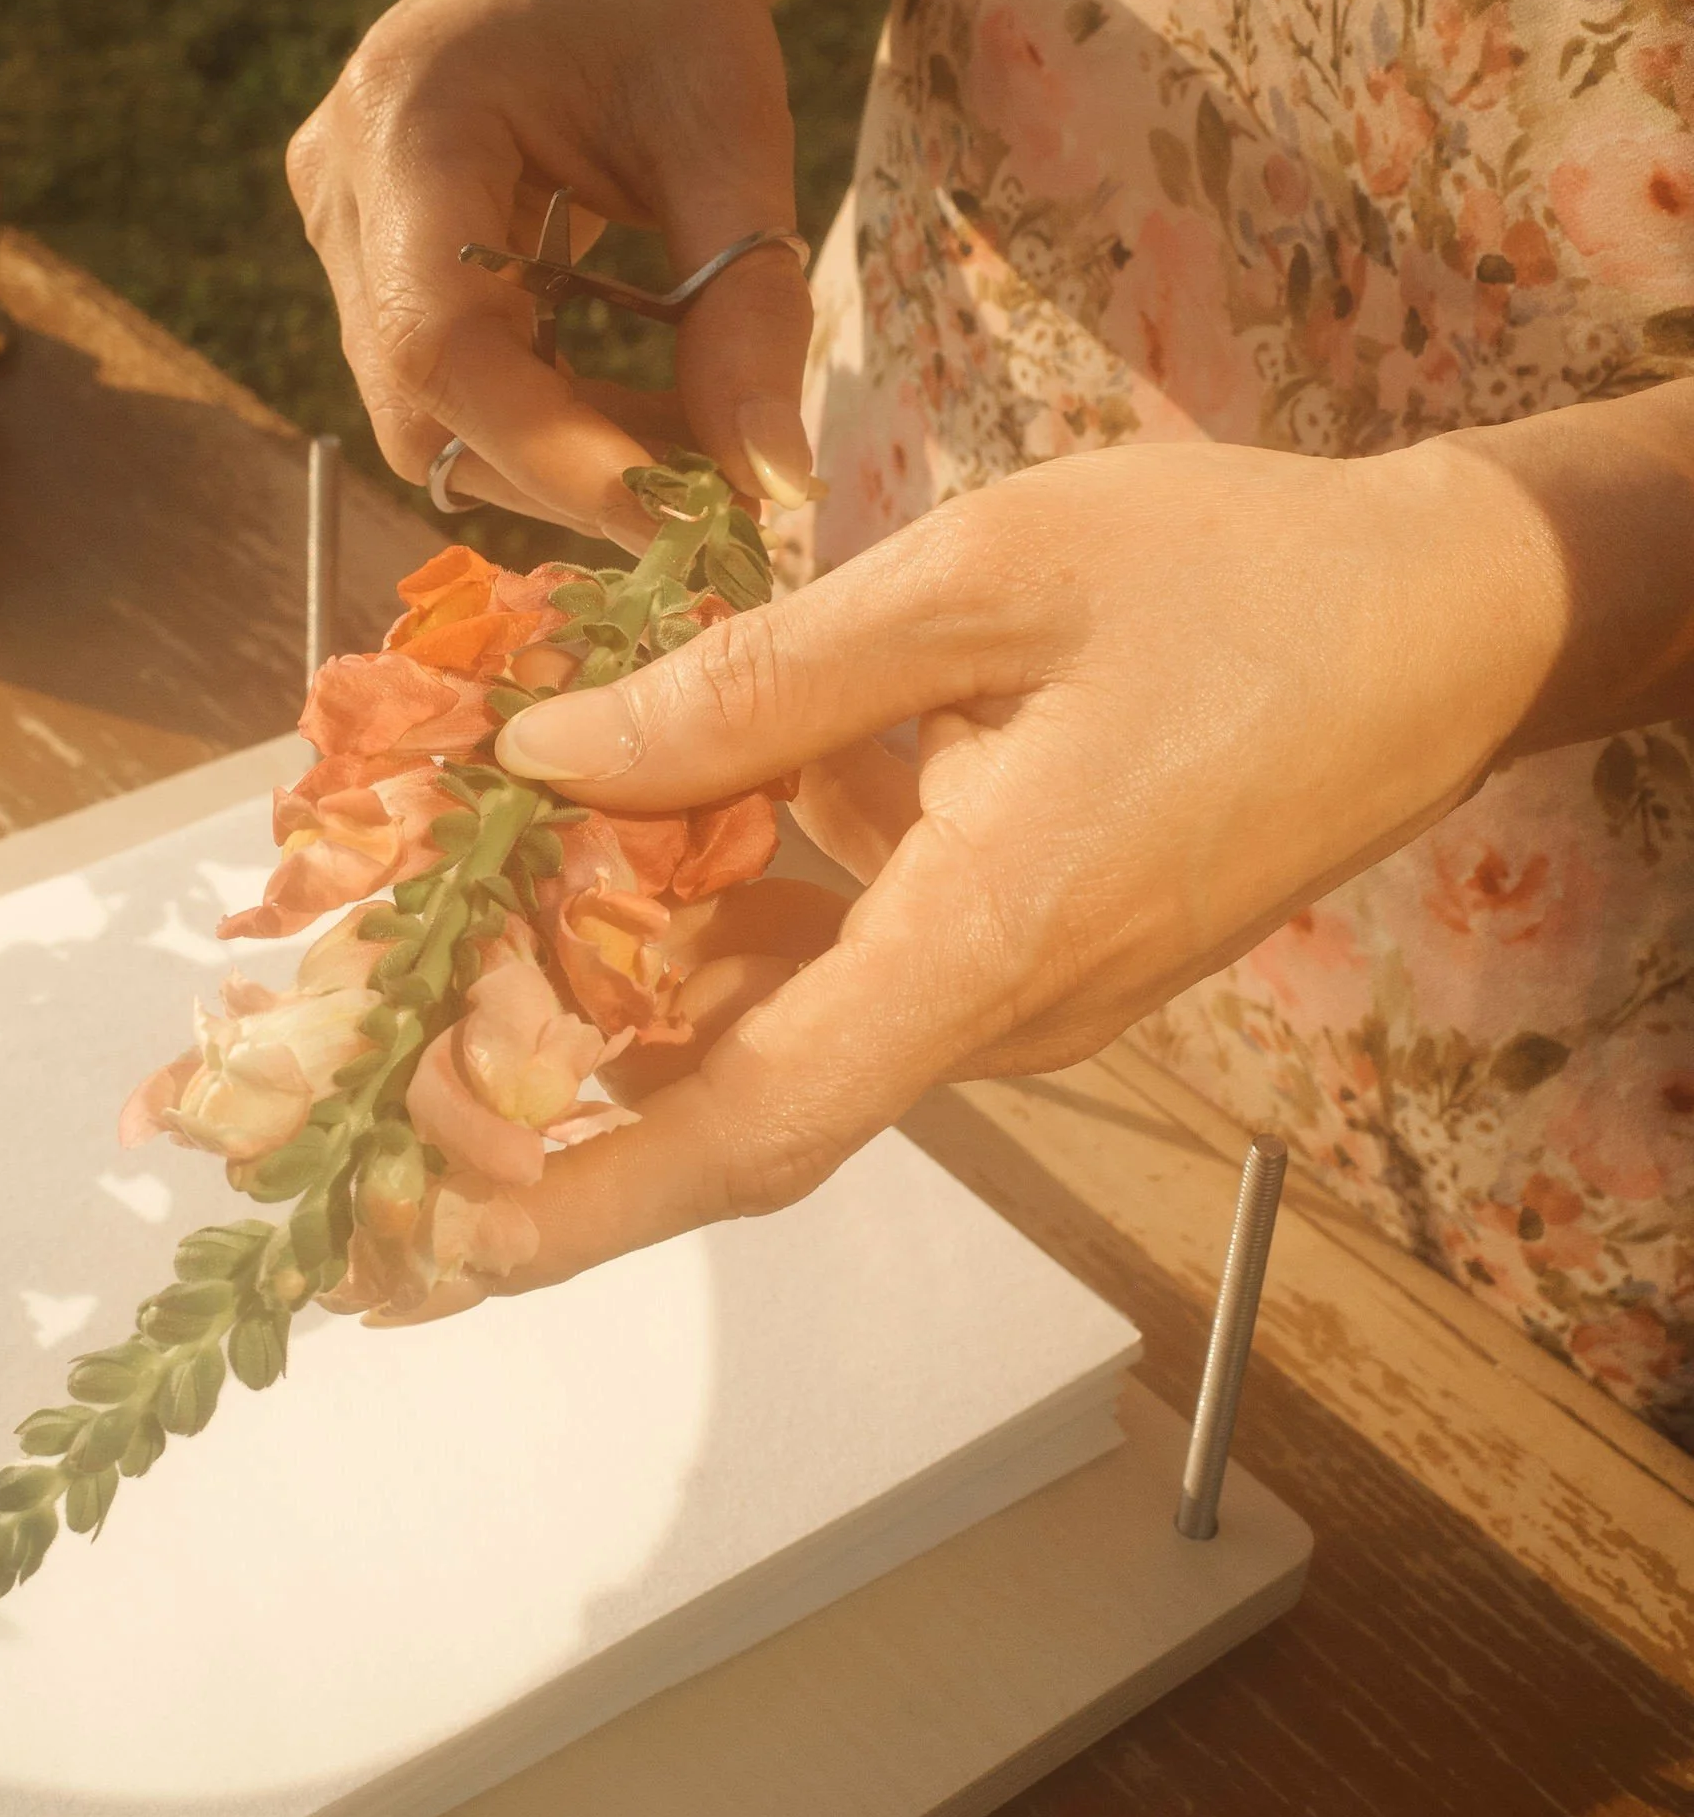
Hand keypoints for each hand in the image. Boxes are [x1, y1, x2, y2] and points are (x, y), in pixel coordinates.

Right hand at [287, 0, 817, 545]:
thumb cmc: (674, 8)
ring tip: (691, 445)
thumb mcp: (735, 136)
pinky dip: (545, 422)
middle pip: (419, 402)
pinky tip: (636, 408)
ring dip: (562, 458)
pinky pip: (440, 386)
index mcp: (408, 114)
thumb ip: (747, 305)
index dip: (550, 451)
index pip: (440, 336)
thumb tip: (770, 487)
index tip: (680, 523)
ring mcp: (335, 223)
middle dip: (567, 471)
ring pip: (426, 416)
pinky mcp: (358, 259)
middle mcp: (338, 177)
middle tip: (714, 501)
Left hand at [479, 432, 1578, 1278]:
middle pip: (730, 1093)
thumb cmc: (1240, 577)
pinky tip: (619, 846)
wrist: (1453, 617)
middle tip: (363, 1058)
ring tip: (438, 943)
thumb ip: (759, 678)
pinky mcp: (1029, 944)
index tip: (431, 1240)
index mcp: (991, 938)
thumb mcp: (984, 576)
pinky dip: (721, 928)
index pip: (755, 1127)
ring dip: (616, 999)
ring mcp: (1018, 988)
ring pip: (777, 1025)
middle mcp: (997, 1006)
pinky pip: (844, 964)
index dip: (579, 1199)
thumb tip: (553, 752)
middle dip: (541, 1094)